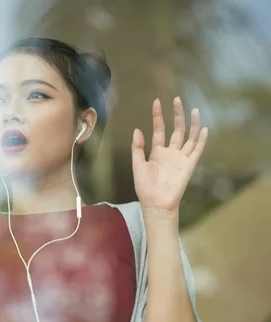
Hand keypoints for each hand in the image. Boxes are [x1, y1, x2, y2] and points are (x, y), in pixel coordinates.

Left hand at [132, 97, 207, 215]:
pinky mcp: (189, 165)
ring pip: (189, 136)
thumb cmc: (145, 187)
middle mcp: (170, 152)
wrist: (156, 203)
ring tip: (193, 109)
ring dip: (191, 123)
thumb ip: (137, 148)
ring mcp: (181, 158)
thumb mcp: (137, 165)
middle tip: (176, 99)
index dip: (158, 116)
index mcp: (157, 152)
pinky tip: (204, 128)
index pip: (158, 129)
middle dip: (176, 114)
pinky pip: (197, 150)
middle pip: (175, 129)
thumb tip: (137, 129)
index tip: (157, 102)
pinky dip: (201, 139)